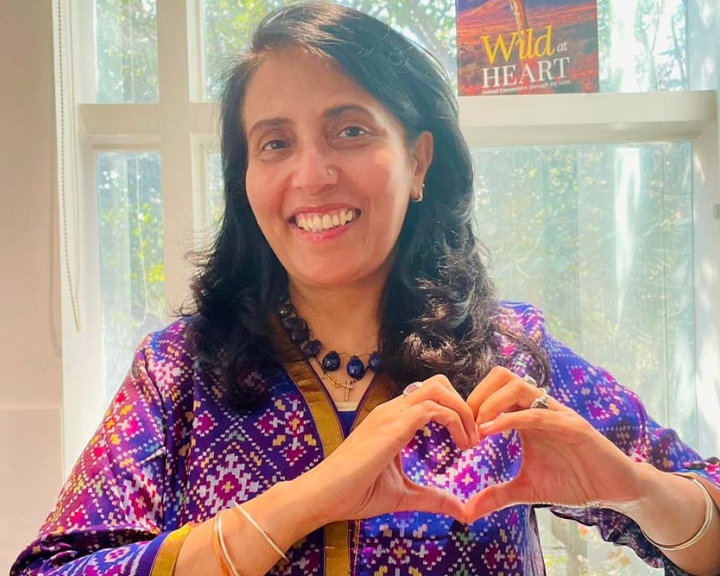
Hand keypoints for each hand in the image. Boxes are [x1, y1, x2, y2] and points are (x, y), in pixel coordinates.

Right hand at [299, 375, 478, 524]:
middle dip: (464, 405)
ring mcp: (391, 414)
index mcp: (393, 419)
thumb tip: (462, 511)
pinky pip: (432, 409)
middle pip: (439, 383)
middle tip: (475, 436)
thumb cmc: (356, 493)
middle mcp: (392, 410)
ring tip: (471, 442)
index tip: (469, 440)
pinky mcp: (392, 426)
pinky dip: (455, 421)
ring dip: (463, 411)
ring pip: (438, 389)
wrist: (324, 496)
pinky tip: (461, 446)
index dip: (456, 412)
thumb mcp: (404, 495)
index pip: (431, 396)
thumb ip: (433, 498)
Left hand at [464, 367, 644, 522]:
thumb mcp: (527, 489)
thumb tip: (467, 513)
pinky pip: (539, 413)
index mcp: (526, 415)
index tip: (459, 429)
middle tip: (465, 423)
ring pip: (518, 386)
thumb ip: (497, 496)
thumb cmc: (573, 481)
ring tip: (477, 427)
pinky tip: (492, 431)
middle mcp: (540, 407)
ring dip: (491, 402)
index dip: (472, 404)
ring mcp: (556, 413)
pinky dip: (512, 419)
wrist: (614, 489)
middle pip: (502, 376)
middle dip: (478, 395)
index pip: (493, 390)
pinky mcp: (573, 426)